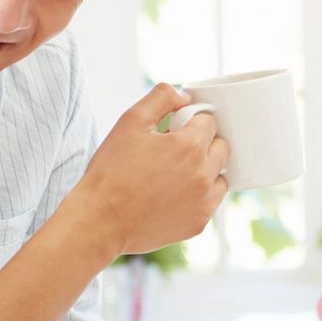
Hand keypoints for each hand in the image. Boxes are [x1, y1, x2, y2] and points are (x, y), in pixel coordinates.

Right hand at [74, 83, 230, 256]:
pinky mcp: (198, 223)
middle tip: (172, 152)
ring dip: (205, 170)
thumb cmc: (111, 171)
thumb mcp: (130, 121)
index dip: (189, 123)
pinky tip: (172, 195)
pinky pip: (210, 201)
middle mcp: (203, 174)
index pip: (209, 122)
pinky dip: (198, 196)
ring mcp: (203, 202)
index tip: (172, 132)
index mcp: (190, 146)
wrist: (100, 220)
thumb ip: (161, 98)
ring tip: (174, 175)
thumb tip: (184, 97)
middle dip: (202, 144)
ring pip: (220, 176)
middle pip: (221, 147)